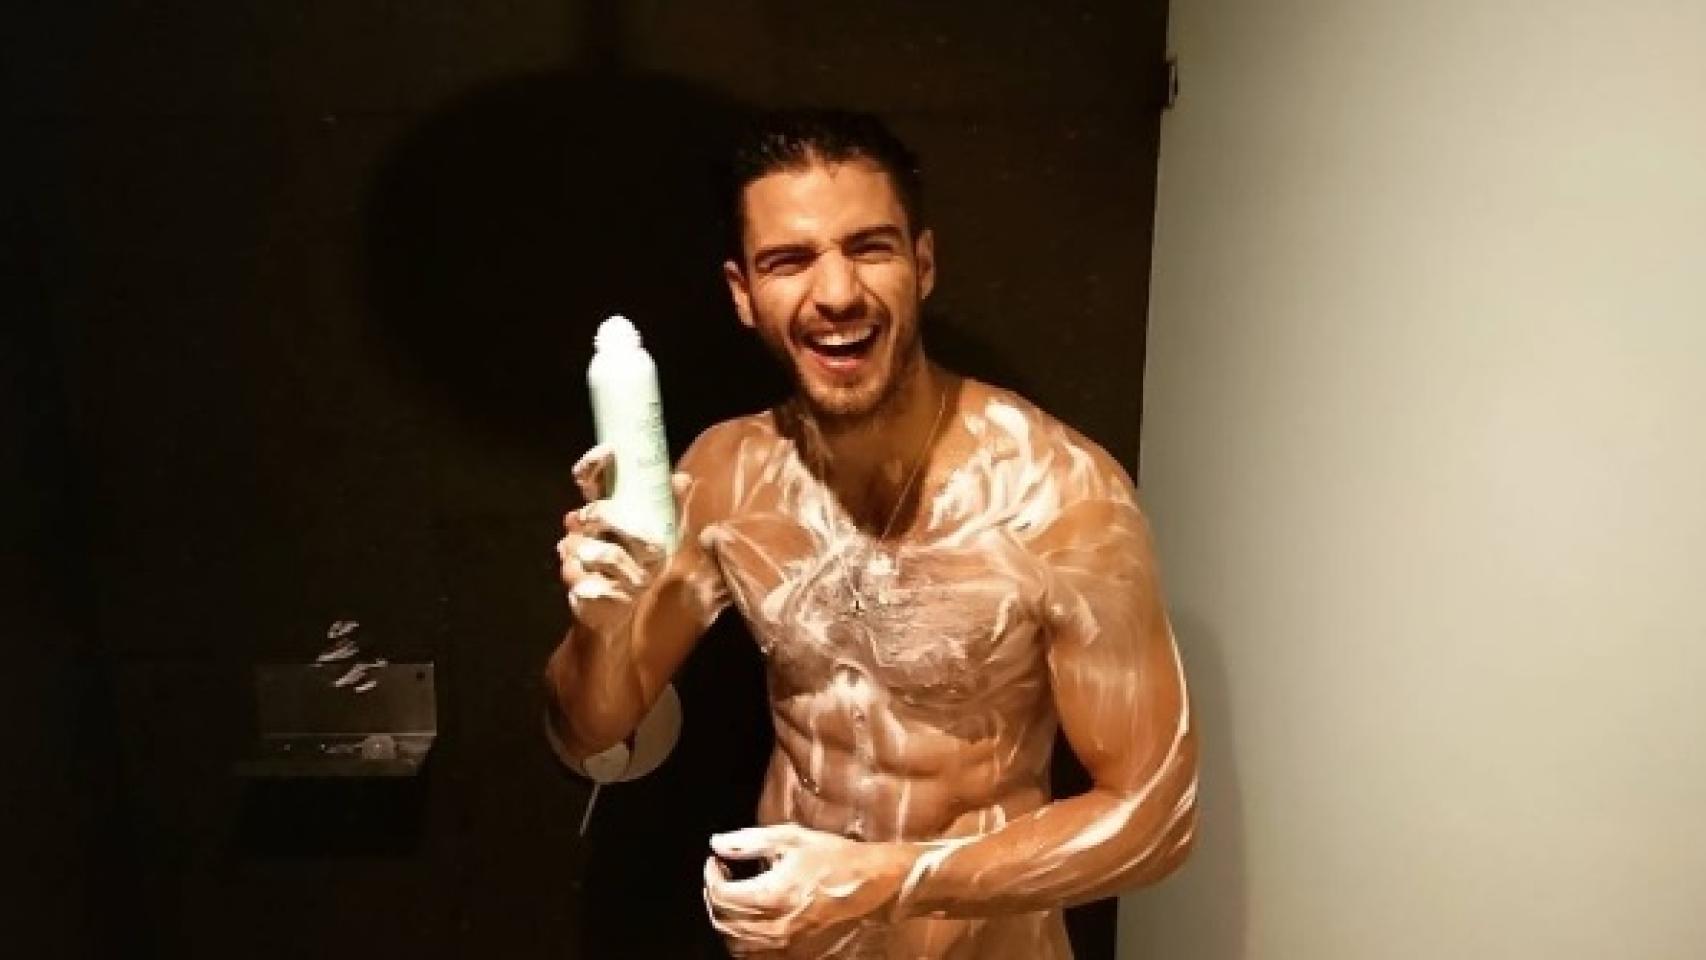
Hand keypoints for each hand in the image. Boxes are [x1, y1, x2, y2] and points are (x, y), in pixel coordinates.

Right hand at [556, 444, 690, 632]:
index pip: (590, 480)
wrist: (626, 609)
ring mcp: (577, 555)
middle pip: (591, 512)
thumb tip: (682, 478)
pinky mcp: (576, 585)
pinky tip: (619, 592)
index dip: (593, 464)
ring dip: (616, 562)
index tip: (608, 452)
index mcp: (606, 511)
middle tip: (643, 538)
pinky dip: (607, 588)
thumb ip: (671, 506)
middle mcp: (586, 529)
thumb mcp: (666, 535)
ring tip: (637, 576)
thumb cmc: (645, 565)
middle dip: (611, 519)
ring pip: (585, 549)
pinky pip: (586, 581)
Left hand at [702, 824, 915, 955]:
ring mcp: (782, 943)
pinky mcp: (791, 950)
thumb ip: (749, 841)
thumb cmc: (832, 857)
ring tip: (732, 895)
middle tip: (721, 874)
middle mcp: (773, 926)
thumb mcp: (791, 839)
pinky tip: (746, 918)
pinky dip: (739, 937)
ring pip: (733, 940)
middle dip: (713, 895)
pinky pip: (751, 953)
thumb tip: (716, 843)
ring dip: (724, 917)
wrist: (868, 884)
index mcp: (771, 895)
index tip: (715, 862)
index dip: (711, 876)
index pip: (721, 894)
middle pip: (722, 919)